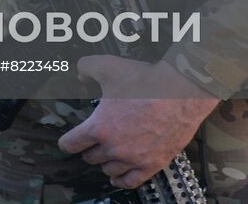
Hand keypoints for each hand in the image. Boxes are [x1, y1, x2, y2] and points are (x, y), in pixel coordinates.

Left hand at [58, 56, 219, 190]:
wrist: (180, 92)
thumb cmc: (145, 81)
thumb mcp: (107, 66)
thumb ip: (85, 68)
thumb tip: (79, 74)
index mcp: (99, 127)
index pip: (71, 144)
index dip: (66, 142)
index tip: (67, 141)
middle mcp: (114, 147)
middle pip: (90, 157)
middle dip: (89, 149)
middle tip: (93, 140)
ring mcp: (134, 158)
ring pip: (109, 170)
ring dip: (105, 162)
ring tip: (107, 153)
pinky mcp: (153, 164)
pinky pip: (131, 182)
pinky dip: (121, 180)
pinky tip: (118, 176)